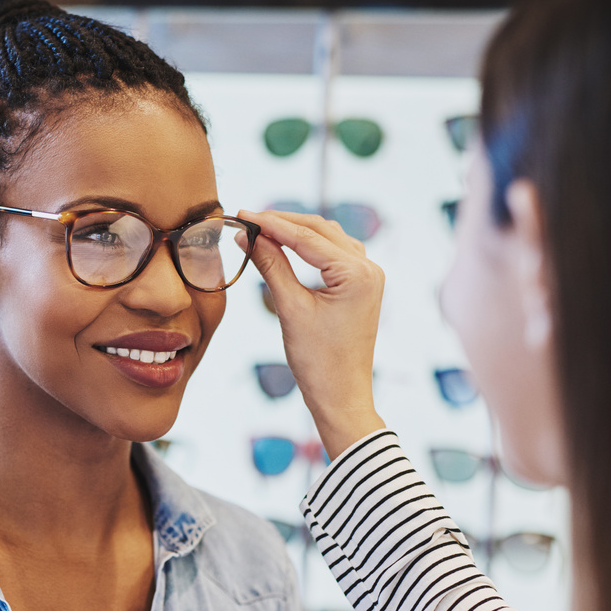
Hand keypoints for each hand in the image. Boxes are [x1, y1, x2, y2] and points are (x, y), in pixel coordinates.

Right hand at [239, 209, 386, 456]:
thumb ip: (271, 266)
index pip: (307, 237)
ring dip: (296, 231)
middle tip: (247, 219)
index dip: (271, 224)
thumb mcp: (290, 309)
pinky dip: (309, 247)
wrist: (341, 396)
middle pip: (320, 230)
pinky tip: (286, 246)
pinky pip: (334, 254)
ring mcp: (368, 277)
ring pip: (328, 238)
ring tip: (262, 229)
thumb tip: (248, 236)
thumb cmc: (318, 361)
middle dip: (283, 223)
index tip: (242, 215)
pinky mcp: (361, 286)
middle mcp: (368, 268)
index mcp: (357, 273)